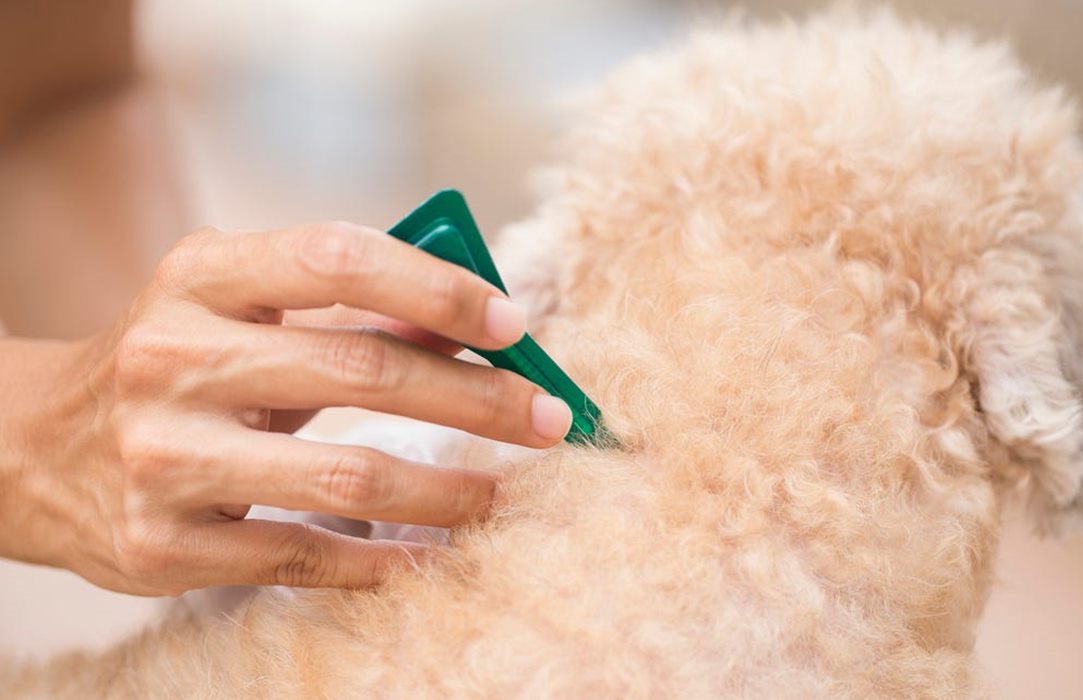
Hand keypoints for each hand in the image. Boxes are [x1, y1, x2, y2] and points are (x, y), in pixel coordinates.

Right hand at [0, 222, 572, 594]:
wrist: (35, 448)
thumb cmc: (177, 365)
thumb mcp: (239, 308)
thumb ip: (344, 309)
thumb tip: (474, 323)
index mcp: (200, 275)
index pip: (339, 258)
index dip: (438, 288)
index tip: (513, 324)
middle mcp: (175, 357)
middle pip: (363, 371)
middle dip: (477, 398)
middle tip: (548, 417)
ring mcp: (164, 456)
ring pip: (345, 475)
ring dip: (447, 488)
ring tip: (503, 494)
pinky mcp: (161, 542)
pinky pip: (301, 555)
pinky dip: (381, 558)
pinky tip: (432, 554)